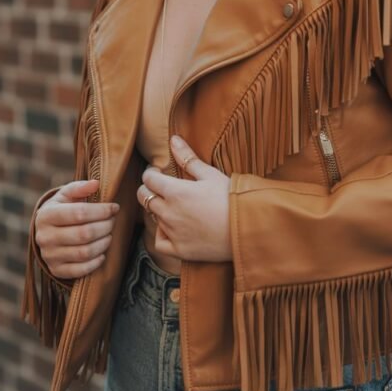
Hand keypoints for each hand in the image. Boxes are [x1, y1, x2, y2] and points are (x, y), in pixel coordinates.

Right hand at [35, 178, 119, 279]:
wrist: (46, 233)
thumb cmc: (62, 209)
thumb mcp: (66, 195)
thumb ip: (80, 187)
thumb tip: (96, 184)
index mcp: (46, 215)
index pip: (80, 213)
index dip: (102, 211)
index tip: (114, 208)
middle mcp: (45, 237)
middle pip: (84, 234)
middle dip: (105, 226)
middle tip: (113, 221)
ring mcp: (49, 256)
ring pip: (84, 252)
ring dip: (103, 243)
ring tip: (109, 234)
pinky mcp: (56, 270)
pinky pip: (80, 270)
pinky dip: (96, 262)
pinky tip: (102, 253)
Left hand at [137, 136, 231, 262]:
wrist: (247, 228)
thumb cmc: (230, 197)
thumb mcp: (210, 174)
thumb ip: (188, 158)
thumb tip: (173, 140)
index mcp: (175, 191)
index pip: (149, 179)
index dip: (151, 172)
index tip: (158, 171)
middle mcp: (169, 212)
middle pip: (144, 198)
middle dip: (148, 189)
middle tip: (160, 187)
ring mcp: (173, 232)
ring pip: (152, 218)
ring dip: (157, 209)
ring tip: (173, 205)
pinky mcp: (179, 250)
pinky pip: (159, 242)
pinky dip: (161, 234)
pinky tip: (171, 228)